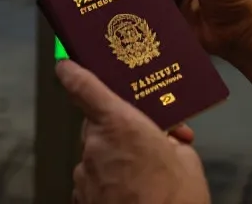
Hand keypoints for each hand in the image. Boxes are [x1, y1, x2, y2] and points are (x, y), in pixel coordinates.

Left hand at [56, 61, 209, 203]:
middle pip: (98, 123)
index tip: (64, 62)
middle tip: (147, 139)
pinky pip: (95, 181)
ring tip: (146, 176)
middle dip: (119, 128)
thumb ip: (170, 140)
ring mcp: (86, 175)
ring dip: (116, 158)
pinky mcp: (83, 199)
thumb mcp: (187, 160)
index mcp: (119, 124)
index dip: (72, 70)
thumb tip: (167, 141)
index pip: (82, 86)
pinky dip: (110, 183)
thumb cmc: (176, 201)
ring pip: (98, 154)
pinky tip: (133, 194)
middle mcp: (95, 145)